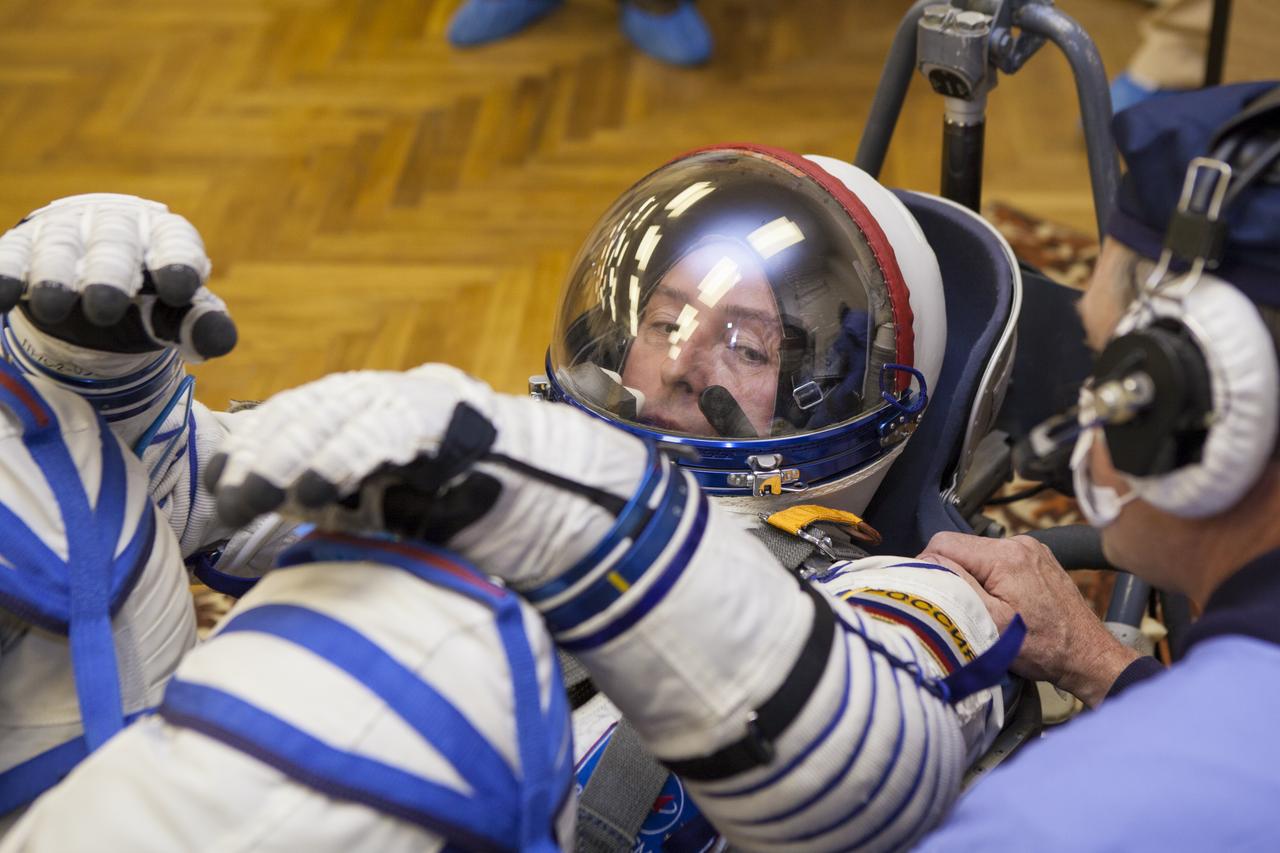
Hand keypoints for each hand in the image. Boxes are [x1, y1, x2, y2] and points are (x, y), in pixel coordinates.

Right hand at [0, 194, 234, 361]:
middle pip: (114, 247)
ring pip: (58, 250)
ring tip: (52, 306)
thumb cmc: (149, 295)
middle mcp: (116, 227)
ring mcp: (66, 234)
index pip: (175, 244)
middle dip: (109, 276)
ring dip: (53, 277)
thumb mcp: (176, 310)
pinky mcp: (23, 246)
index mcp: (164, 237)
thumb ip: (196, 323)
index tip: (181, 289)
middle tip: (106, 308)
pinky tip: (1, 297)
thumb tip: (221, 339)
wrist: (96, 272)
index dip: (177, 263)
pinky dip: (4, 274)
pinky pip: (10, 257)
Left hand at [204, 364, 651, 586]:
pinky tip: (322, 483)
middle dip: (267, 449)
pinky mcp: (454, 410)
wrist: (561, 512)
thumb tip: (263, 512)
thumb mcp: (387, 516)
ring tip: (263, 490)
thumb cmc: (472, 524)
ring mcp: (424, 398)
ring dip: (299, 449)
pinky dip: (353, 450)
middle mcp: (393, 398)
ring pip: (346, 406)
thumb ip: (336, 504)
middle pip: (315, 406)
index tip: (221, 484)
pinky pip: (393, 423)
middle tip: (232, 494)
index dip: (257, 445)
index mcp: (373, 417)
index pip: (302, 417)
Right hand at [919, 533, 1139, 706]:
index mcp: (1006, 556)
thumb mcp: (991, 622)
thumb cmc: (1045, 647)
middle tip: (960, 605)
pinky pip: (999, 560)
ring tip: (984, 607)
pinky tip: (1002, 602)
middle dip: (952, 572)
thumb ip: (957, 585)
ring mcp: (1031, 550)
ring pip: (978, 554)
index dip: (929, 565)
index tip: (934, 592)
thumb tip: (928, 561)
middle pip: (961, 546)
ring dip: (972, 577)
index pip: (944, 542)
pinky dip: (991, 578)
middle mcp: (1020, 544)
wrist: (1087, 656)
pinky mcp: (1037, 560)